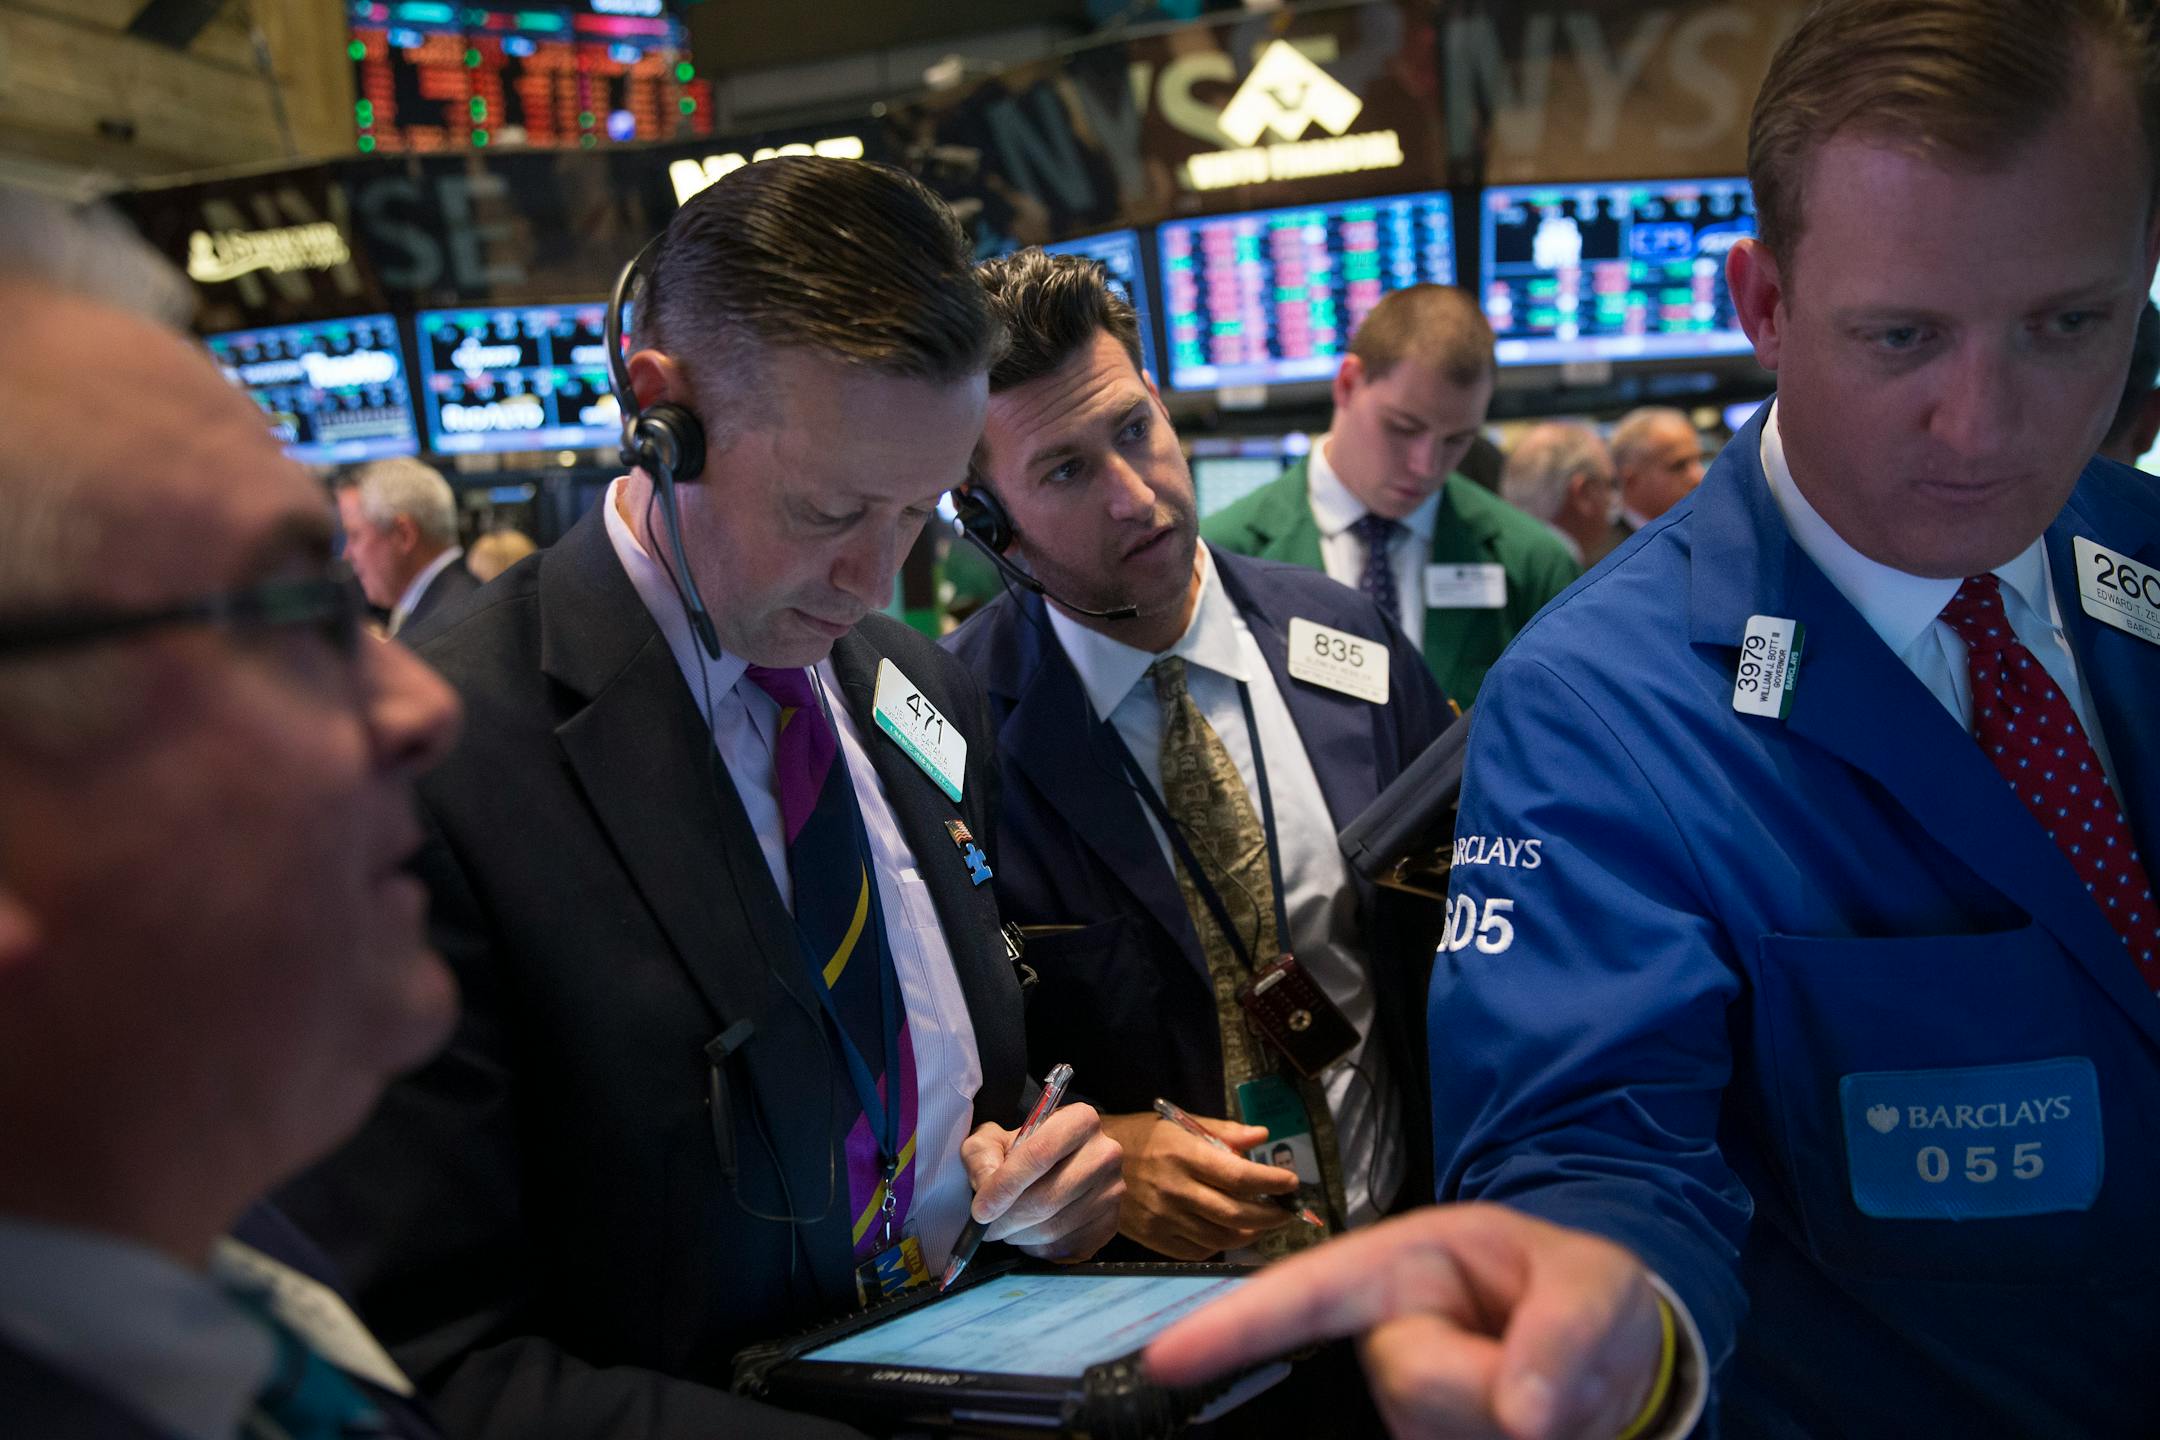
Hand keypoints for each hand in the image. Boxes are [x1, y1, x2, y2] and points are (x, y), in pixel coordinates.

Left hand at [959, 1104, 1122, 1259]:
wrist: (1054, 1168)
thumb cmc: (1020, 1152)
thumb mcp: (993, 1140)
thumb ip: (982, 1156)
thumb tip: (986, 1186)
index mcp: (1080, 1120)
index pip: (1040, 1154)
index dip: (1006, 1186)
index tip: (980, 1210)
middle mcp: (1104, 1153)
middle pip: (1047, 1197)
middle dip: (1008, 1219)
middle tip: (986, 1227)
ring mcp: (1112, 1191)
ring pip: (1054, 1227)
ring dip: (1020, 1235)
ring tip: (1006, 1227)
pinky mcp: (1110, 1224)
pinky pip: (1066, 1246)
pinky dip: (1038, 1248)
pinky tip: (1028, 1234)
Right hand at [1098, 1111, 1299, 1259]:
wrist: (1087, 1161)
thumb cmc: (1141, 1137)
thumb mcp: (1179, 1122)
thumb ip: (1222, 1131)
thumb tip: (1261, 1136)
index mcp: (1183, 1155)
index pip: (1239, 1176)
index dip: (1272, 1183)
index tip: (1291, 1183)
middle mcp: (1175, 1189)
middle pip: (1237, 1214)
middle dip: (1271, 1215)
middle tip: (1286, 1211)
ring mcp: (1164, 1218)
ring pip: (1222, 1238)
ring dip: (1252, 1234)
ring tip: (1263, 1224)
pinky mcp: (1154, 1238)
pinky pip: (1198, 1251)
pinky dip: (1222, 1246)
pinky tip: (1230, 1234)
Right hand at [1146, 1204, 1664, 1439]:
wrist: (1615, 1361)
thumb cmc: (1588, 1296)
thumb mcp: (1601, 1286)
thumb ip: (1569, 1333)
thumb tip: (1525, 1414)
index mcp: (1406, 1264)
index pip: (1308, 1291)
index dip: (1233, 1323)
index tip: (1164, 1358)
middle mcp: (1388, 1333)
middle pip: (1410, 1385)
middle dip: (1496, 1387)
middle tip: (1562, 1369)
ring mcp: (1402, 1405)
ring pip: (1439, 1436)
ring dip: (1518, 1426)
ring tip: (1554, 1392)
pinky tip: (1537, 1424)